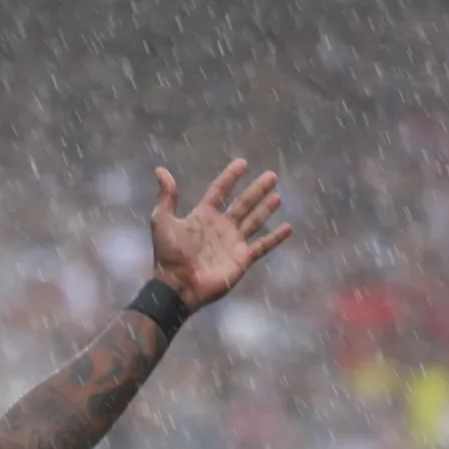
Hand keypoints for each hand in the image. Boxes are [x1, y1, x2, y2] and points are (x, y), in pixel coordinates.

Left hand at [149, 159, 291, 307]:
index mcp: (203, 216)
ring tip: (277, 196)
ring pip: (254, 221)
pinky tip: (288, 228)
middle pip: (242, 203)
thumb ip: (166, 197)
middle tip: (271, 175)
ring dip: (266, 208)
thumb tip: (161, 171)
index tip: (242, 163)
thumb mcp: (163, 222)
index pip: (219, 191)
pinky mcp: (242, 259)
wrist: (178, 286)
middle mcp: (221, 227)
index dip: (230, 177)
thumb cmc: (169, 255)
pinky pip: (263, 246)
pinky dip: (276, 238)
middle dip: (257, 190)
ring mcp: (233, 243)